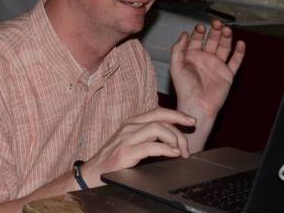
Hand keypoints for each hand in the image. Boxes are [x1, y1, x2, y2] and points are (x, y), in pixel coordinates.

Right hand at [79, 107, 194, 187]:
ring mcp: (126, 138)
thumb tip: (172, 138)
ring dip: (175, 139)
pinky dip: (166, 149)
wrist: (92, 173)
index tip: (191, 121)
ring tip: (180, 152)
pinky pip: (151, 146)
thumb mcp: (130, 141)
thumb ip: (147, 136)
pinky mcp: (125, 152)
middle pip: (161, 117)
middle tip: (189, 142)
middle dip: (180, 127)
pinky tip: (173, 154)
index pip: (158, 111)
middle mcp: (130, 126)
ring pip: (158, 129)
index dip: (177, 115)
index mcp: (132, 122)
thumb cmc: (113, 159)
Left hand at [170, 20, 244, 121]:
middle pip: (212, 40)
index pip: (197, 39)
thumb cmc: (184, 89)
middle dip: (215, 31)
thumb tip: (184, 34)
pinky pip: (235, 61)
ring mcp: (217, 66)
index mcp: (192, 56)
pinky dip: (239, 53)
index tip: (200, 27)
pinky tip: (240, 43)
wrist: (197, 105)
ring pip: (224, 48)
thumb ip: (178, 49)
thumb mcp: (176, 66)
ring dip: (226, 38)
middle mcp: (205, 59)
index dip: (199, 32)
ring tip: (227, 29)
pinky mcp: (227, 74)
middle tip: (217, 23)